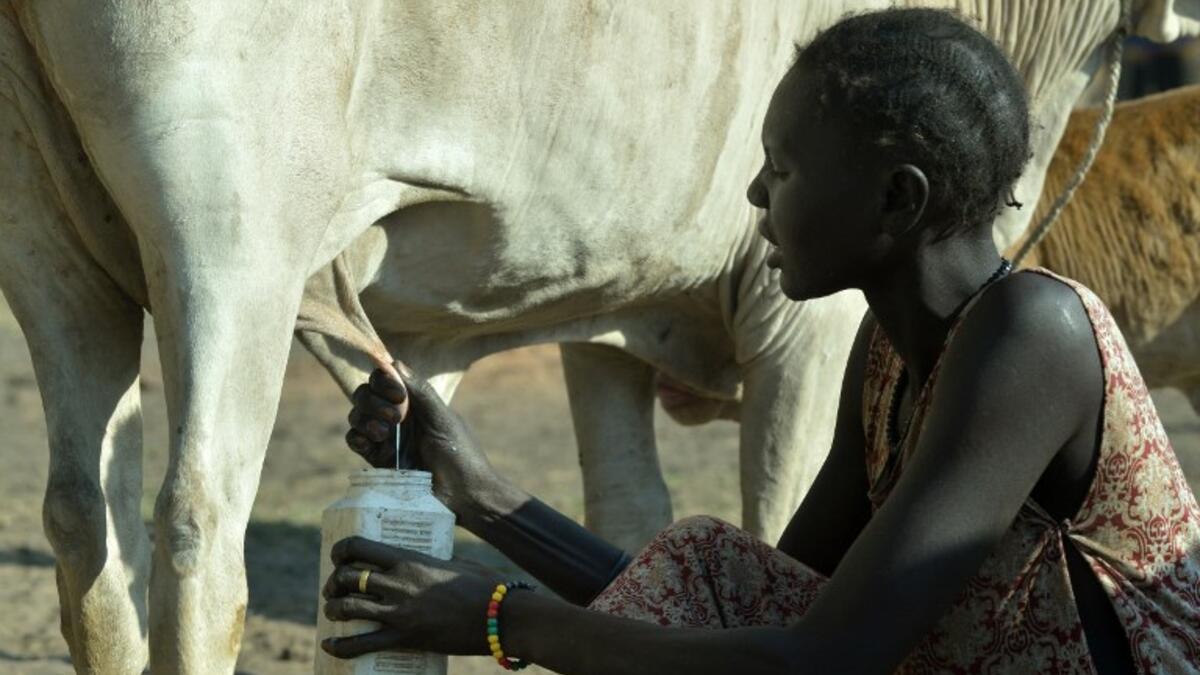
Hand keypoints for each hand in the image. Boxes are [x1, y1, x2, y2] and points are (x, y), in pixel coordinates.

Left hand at [320, 536, 506, 657]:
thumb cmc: (483, 585)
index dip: (340, 551)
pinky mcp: (405, 638)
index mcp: (409, 559)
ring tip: (332, 612)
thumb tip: (420, 561)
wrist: (501, 616)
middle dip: (334, 583)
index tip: (337, 556)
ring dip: (333, 609)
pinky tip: (330, 645)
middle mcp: (398, 582)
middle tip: (334, 588)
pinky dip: (341, 646)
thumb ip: (431, 561)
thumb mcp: (453, 562)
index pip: (359, 547)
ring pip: (347, 608)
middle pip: (347, 578)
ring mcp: (400, 612)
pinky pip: (362, 644)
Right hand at [345, 365, 503, 517]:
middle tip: (397, 416)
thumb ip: (421, 392)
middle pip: (365, 394)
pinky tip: (373, 441)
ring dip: (365, 417)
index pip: (385, 379)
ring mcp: (385, 438)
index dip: (383, 379)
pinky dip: (358, 436)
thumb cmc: (460, 454)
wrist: (462, 495)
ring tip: (385, 432)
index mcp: (414, 402)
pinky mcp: (378, 460)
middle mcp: (396, 416)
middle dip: (373, 400)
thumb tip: (395, 363)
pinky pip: (355, 441)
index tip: (398, 394)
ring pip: (357, 415)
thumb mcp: (443, 419)